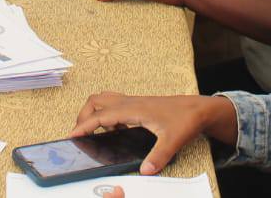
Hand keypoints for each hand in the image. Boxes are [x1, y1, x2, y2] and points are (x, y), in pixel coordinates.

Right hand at [72, 93, 236, 174]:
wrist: (198, 108)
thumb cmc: (185, 119)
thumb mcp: (172, 141)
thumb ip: (158, 157)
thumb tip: (144, 171)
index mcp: (133, 109)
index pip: (101, 115)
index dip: (84, 125)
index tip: (71, 135)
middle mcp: (130, 102)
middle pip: (96, 101)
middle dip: (83, 116)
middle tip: (80, 134)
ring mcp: (133, 102)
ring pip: (104, 99)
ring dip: (94, 112)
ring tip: (94, 132)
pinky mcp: (138, 105)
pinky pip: (114, 104)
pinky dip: (107, 114)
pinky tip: (116, 131)